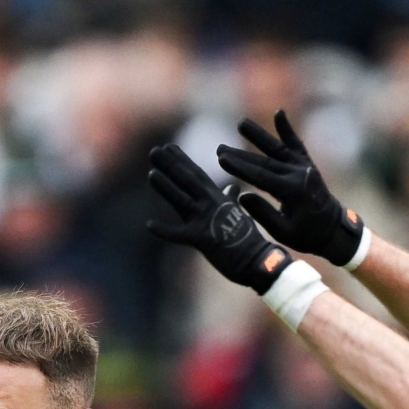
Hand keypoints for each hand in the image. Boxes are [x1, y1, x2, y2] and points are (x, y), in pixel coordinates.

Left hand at [148, 144, 295, 292]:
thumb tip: (232, 186)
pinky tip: (149, 225)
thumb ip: (230, 198)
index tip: (168, 147)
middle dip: (169, 165)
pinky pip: (179, 235)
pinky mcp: (201, 240)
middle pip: (186, 180)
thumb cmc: (248, 240)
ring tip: (151, 174)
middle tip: (153, 151)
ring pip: (181, 200)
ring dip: (166, 187)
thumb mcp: (238, 213)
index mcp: (217, 198)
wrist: (258, 261)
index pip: (197, 174)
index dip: (182, 160)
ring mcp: (205, 221)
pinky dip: (164, 231)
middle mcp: (210, 205)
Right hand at [218, 110, 365, 264]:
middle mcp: (299, 174)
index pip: (261, 176)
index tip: (221, 159)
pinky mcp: (307, 163)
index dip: (240, 167)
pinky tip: (279, 113)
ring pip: (278, 148)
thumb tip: (243, 196)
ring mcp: (304, 167)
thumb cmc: (307, 235)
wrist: (334, 229)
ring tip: (241, 123)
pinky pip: (296, 144)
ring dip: (259, 136)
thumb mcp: (284, 232)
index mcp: (292, 192)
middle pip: (265, 161)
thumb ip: (264, 214)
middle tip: (219, 148)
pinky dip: (287, 130)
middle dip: (241, 155)